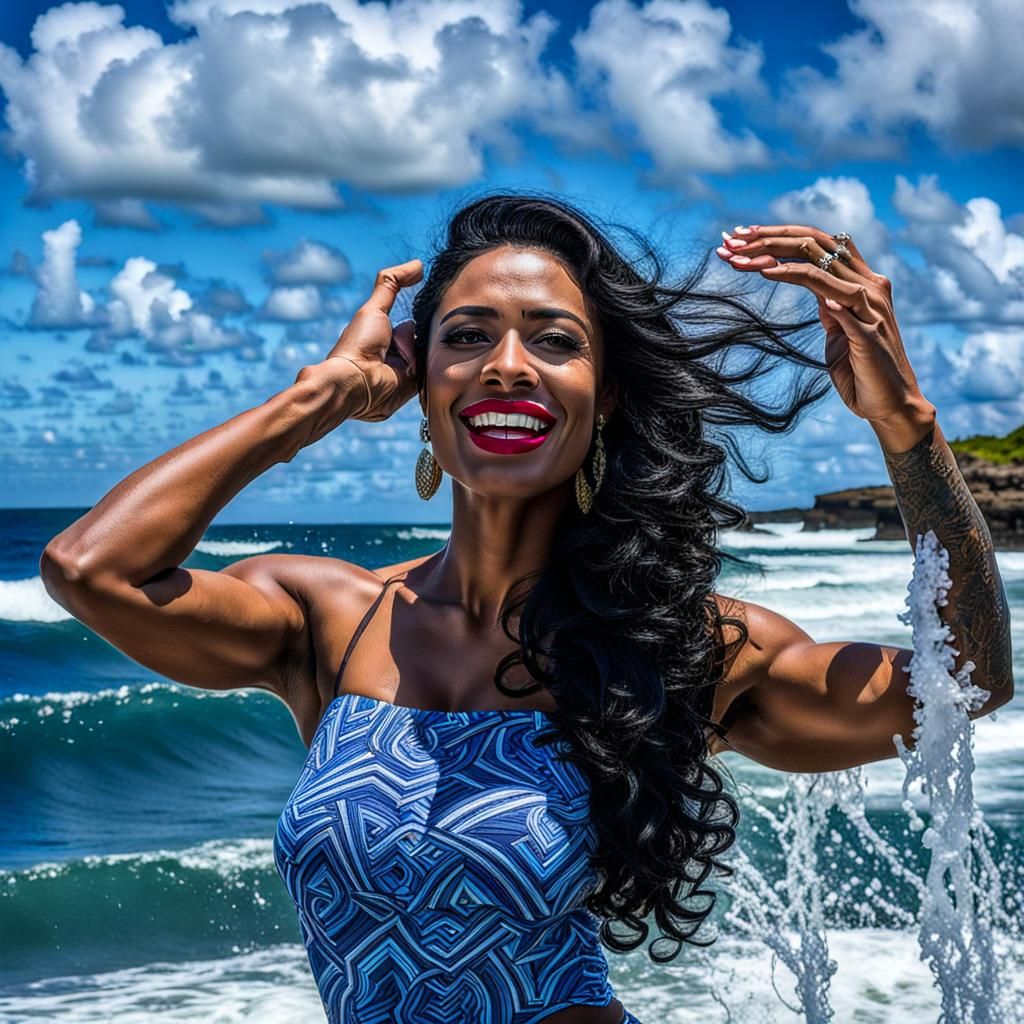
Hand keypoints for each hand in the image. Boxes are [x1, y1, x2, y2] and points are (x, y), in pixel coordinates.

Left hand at [324, 259, 422, 421]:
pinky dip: (434, 368)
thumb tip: (418, 264)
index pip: (415, 324)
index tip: (436, 309)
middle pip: (426, 340)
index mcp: (387, 337)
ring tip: (430, 348)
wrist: (356, 382)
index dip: (424, 317)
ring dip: (432, 351)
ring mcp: (406, 372)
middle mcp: (397, 354)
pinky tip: (433, 361)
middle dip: (431, 335)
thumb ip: (392, 283)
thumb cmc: (359, 344)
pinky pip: (432, 375)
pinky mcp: (413, 388)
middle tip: (433, 331)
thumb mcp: (375, 307)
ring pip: (431, 356)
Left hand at [715, 224, 928, 425]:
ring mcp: (871, 309)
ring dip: (775, 259)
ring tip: (741, 260)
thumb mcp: (839, 327)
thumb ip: (828, 303)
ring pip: (821, 268)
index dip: (780, 234)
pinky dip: (807, 287)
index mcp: (862, 281)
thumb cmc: (861, 369)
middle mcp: (870, 286)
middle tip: (732, 241)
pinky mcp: (869, 335)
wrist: (890, 405)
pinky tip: (775, 276)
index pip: (818, 243)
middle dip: (770, 239)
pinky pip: (840, 308)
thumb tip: (809, 284)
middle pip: (816, 245)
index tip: (740, 236)